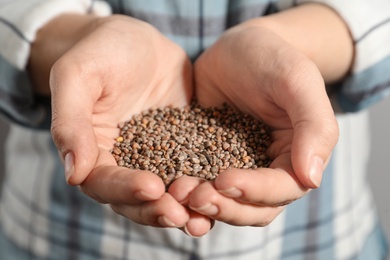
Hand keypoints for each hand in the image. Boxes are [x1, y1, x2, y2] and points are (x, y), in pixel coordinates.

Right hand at [49, 15, 202, 228]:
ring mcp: (156, 158)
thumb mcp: (77, 76)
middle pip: (136, 200)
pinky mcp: (183, 147)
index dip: (125, 189)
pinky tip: (224, 193)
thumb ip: (71, 123)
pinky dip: (206, 187)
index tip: (152, 187)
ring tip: (205, 218)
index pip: (104, 183)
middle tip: (181, 213)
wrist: (136, 42)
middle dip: (158, 209)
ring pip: (167, 194)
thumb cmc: (101, 53)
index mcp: (93, 153)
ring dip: (184, 209)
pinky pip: (194, 171)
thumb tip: (73, 174)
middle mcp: (124, 163)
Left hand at [169, 23, 338, 226]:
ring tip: (177, 193)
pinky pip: (199, 184)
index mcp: (296, 156)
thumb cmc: (271, 58)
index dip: (256, 191)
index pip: (283, 188)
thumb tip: (312, 179)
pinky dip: (186, 194)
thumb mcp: (296, 80)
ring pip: (225, 203)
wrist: (236, 49)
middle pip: (253, 208)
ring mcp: (236, 167)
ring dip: (203, 206)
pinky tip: (167, 189)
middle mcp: (268, 169)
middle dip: (225, 207)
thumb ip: (314, 126)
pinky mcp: (208, 161)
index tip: (224, 180)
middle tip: (195, 196)